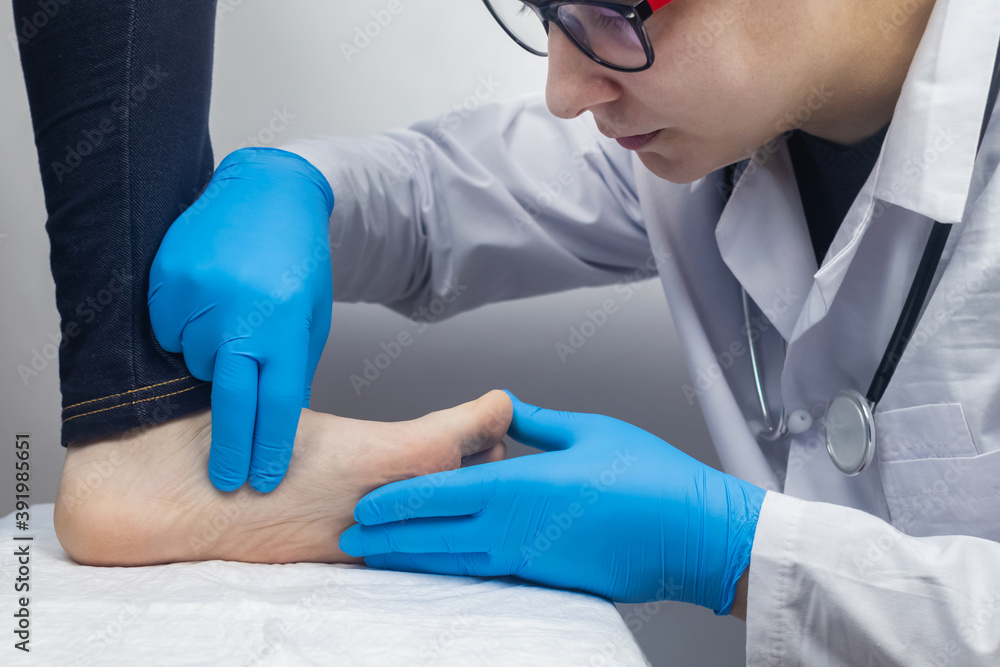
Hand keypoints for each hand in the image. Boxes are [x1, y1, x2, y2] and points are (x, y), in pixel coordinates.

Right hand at [148, 147, 334, 492]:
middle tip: (228, 481)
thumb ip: (293, 367)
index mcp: (283, 326)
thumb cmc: (297, 261)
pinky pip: (168, 332)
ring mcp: (198, 296)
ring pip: (194, 364)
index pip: (276, 405)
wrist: (268, 193)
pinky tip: (209, 303)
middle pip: (230, 401)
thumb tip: (273, 424)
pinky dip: (185, 331)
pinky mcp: (167, 280)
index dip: (268, 448)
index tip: (263, 479)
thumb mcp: (311, 316)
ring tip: (232, 323)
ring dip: (210, 361)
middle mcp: (239, 315)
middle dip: (230, 448)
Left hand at [339, 391, 765, 613]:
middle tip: (351, 538)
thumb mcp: (587, 432)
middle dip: (387, 536)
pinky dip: (450, 571)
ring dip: (410, 559)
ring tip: (377, 557)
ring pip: (452, 561)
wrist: (691, 535)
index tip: (363, 504)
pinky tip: (436, 568)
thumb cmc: (648, 477)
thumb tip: (503, 409)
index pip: (438, 493)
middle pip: (433, 534)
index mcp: (518, 485)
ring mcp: (528, 559)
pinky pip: (484, 575)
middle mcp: (513, 528)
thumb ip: (536, 424)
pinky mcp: (545, 580)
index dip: (395, 500)